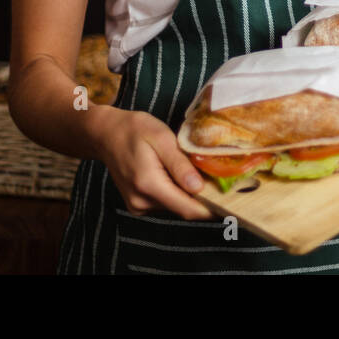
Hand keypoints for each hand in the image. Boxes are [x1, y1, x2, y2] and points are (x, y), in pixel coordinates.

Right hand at [92, 107, 212, 219]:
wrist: (105, 134)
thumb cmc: (134, 130)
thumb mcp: (161, 137)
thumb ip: (180, 164)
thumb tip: (198, 187)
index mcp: (148, 184)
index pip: (187, 208)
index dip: (213, 208)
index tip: (234, 202)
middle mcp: (141, 201)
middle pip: (183, 208)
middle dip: (204, 198)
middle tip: (224, 181)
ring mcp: (138, 205)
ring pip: (175, 206)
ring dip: (189, 194)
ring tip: (199, 172)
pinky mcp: (138, 204)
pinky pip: (166, 202)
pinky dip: (177, 192)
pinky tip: (179, 175)